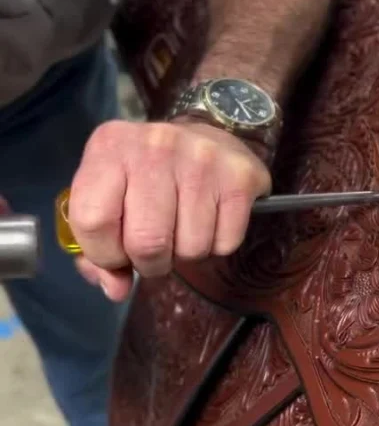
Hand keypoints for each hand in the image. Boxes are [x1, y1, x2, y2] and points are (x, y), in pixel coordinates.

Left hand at [69, 120, 271, 301]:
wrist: (208, 136)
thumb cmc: (147, 174)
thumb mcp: (109, 195)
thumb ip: (98, 249)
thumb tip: (116, 289)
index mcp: (110, 147)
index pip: (93, 221)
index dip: (104, 253)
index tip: (117, 252)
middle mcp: (155, 146)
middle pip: (146, 242)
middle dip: (150, 263)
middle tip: (155, 249)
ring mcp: (201, 158)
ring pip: (190, 248)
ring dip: (185, 254)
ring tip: (183, 227)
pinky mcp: (239, 176)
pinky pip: (225, 243)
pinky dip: (217, 244)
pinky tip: (210, 219)